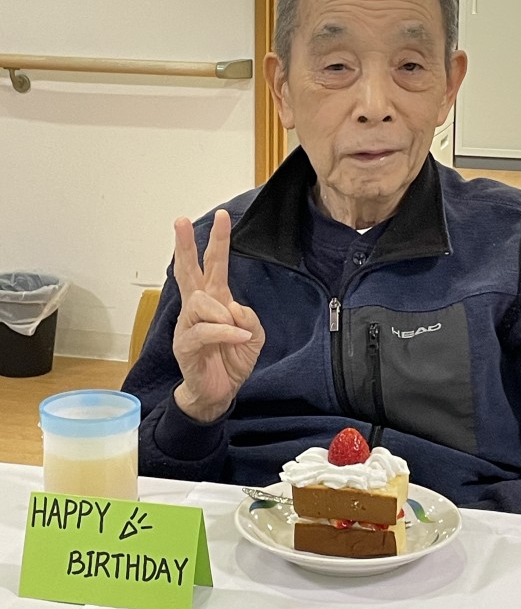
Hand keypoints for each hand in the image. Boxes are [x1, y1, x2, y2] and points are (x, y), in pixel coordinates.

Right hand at [172, 210, 264, 422]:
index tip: (222, 216)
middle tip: (180, 220)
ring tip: (233, 329)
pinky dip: (224, 332)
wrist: (219, 393)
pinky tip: (237, 337)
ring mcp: (188, 325)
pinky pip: (204, 331)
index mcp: (215, 300)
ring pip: (199, 302)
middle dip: (185, 244)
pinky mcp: (185, 345)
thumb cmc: (232, 360)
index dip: (218, 241)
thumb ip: (248, 318)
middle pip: (188, 270)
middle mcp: (198, 308)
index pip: (214, 264)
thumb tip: (233, 307)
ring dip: (221, 313)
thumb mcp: (253, 336)